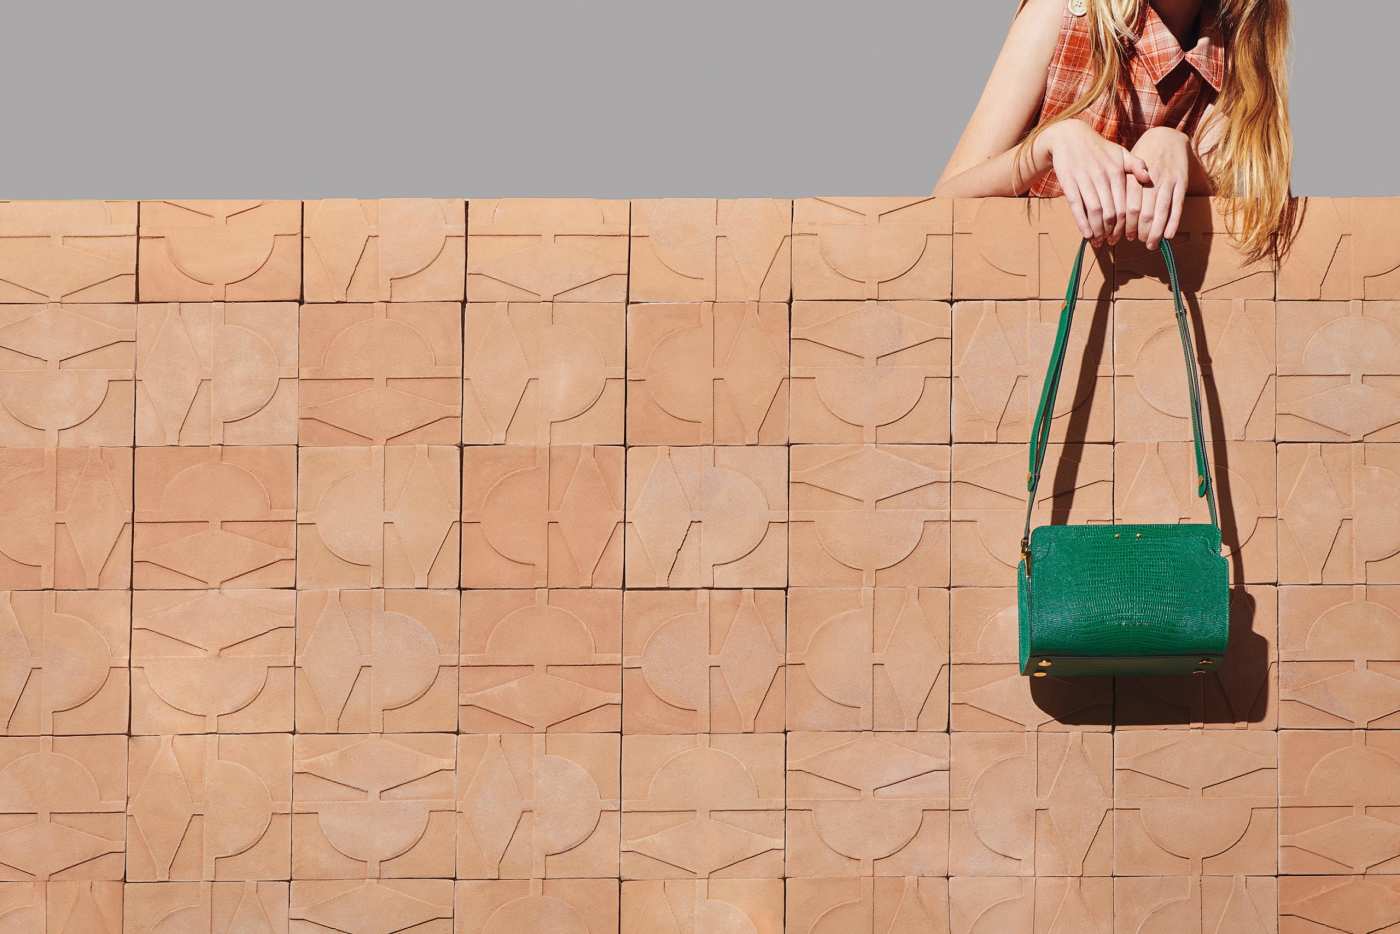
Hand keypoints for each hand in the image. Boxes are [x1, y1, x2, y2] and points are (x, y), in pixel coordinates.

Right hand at [1034, 119, 1151, 245]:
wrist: (1069, 137)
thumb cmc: (1098, 149)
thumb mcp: (1120, 152)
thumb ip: (1136, 165)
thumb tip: (1149, 178)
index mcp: (1117, 171)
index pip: (1125, 204)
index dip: (1126, 224)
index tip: (1125, 236)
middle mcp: (1102, 176)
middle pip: (1111, 212)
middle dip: (1112, 231)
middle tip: (1112, 242)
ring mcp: (1085, 180)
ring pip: (1095, 212)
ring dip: (1097, 230)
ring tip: (1098, 241)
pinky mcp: (1069, 183)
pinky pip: (1077, 207)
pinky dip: (1082, 223)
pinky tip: (1086, 234)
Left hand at [1128, 126, 1189, 248]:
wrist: (1167, 137)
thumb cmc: (1140, 159)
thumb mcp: (1125, 169)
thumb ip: (1118, 189)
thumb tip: (1105, 216)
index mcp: (1133, 177)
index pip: (1128, 207)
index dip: (1124, 225)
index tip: (1120, 236)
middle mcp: (1151, 179)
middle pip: (1144, 212)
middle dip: (1139, 231)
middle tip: (1134, 242)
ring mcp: (1168, 181)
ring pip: (1161, 211)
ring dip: (1155, 231)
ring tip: (1150, 244)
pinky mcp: (1182, 182)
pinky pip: (1177, 206)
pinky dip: (1173, 222)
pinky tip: (1168, 235)